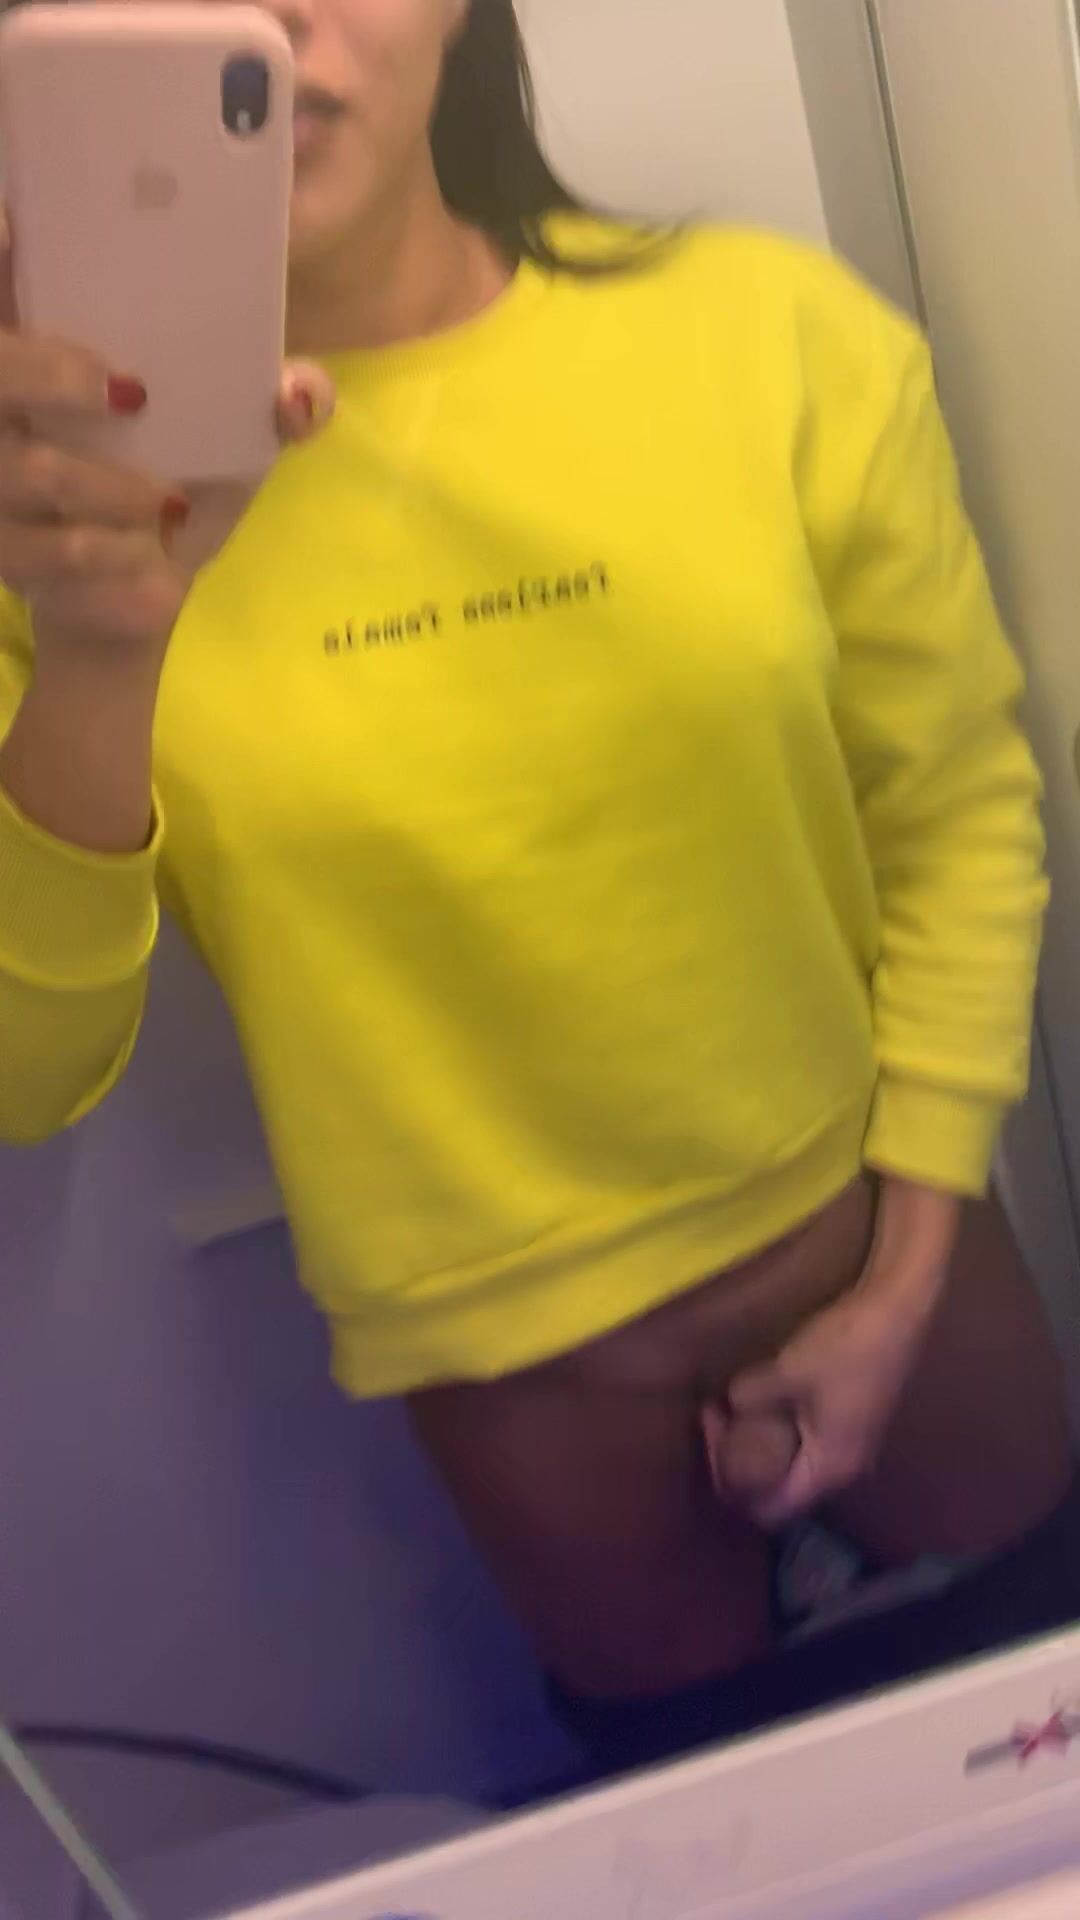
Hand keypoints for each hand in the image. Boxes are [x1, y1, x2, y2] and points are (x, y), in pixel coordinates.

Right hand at [0, 202, 334, 653]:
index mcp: (49, 351)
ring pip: (30, 470)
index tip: (14, 223)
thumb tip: (297, 391)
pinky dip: (114, 559)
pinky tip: (148, 563)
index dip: (3, 260)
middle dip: (48, 373)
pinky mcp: (6, 551)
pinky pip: (53, 550)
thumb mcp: (235, 438)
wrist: (134, 591)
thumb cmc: (174, 484)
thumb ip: (279, 402)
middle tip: (129, 392)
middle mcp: (7, 405)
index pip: (11, 288)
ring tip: (165, 503)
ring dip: (109, 491)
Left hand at [710, 1179, 962, 1527]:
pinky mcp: (852, 1421)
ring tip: (729, 1409)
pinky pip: (806, 1442)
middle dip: (742, 1459)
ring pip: (793, 1462)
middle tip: (713, 1418)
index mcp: (830, 1468)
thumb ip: (752, 1395)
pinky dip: (779, 1428)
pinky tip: (761, 1398)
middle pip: (782, 1487)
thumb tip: (730, 1404)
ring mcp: (851, 1445)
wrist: (898, 1309)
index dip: (734, 1486)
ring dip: (760, 1441)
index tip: (712, 1442)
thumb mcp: (788, 1370)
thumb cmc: (846, 1346)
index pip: (772, 1508)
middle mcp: (844, 1468)